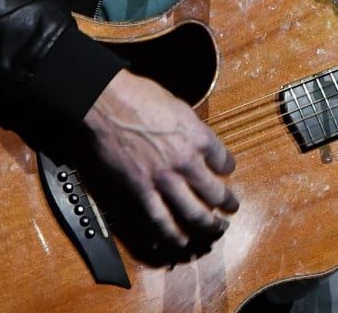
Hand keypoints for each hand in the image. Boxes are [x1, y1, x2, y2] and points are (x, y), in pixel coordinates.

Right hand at [83, 70, 237, 248]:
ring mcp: (163, 179)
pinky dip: (173, 234)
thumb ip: (191, 127)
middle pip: (214, 192)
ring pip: (193, 213)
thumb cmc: (139, 96)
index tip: (227, 170)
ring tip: (215, 229)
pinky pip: (161, 221)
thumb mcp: (177, 105)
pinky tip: (181, 240)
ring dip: (208, 225)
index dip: (227, 167)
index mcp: (197, 135)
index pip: (223, 159)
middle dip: (226, 202)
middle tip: (231, 207)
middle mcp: (185, 160)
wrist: (107, 103)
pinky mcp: (140, 191)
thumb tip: (197, 139)